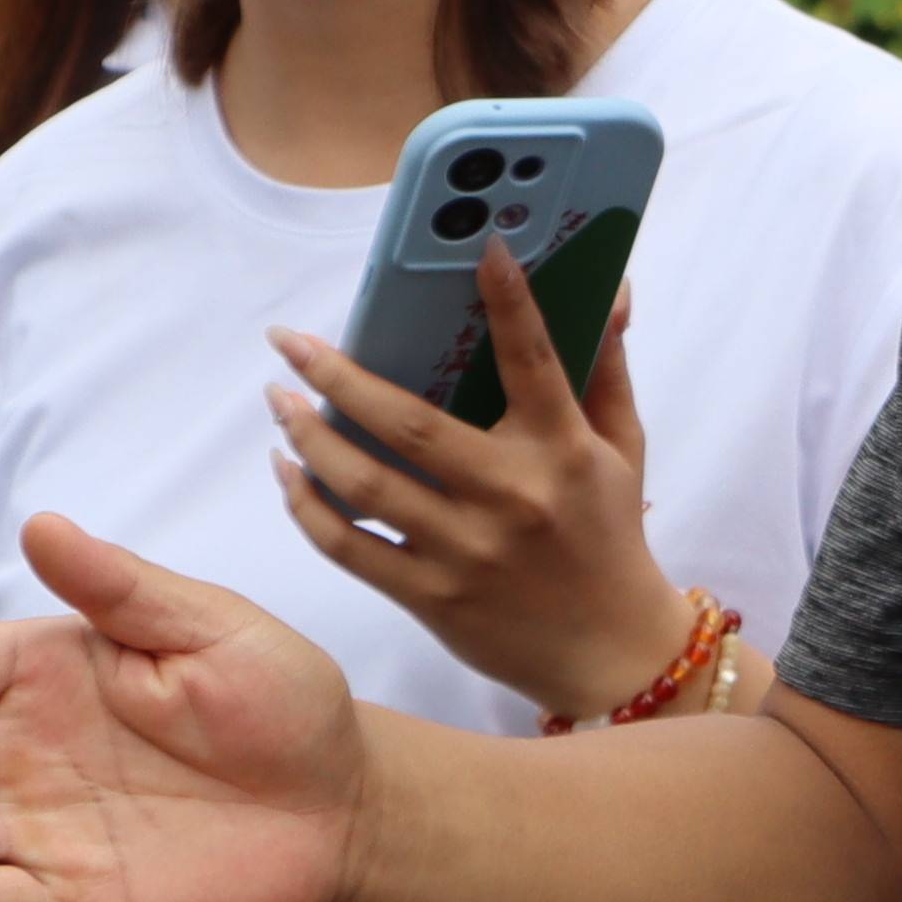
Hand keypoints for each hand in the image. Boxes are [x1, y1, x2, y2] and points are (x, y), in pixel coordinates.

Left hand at [264, 252, 693, 720]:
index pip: (534, 361)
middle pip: (407, 424)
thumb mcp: (623, 449)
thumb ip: (604, 369)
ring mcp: (465, 550)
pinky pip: (350, 546)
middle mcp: (510, 496)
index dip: (511, 302)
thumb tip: (609, 290)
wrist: (610, 652)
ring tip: (279, 400)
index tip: (482, 248)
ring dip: (308, 436)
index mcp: (562, 450)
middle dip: (337, 375)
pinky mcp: (431, 596)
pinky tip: (288, 471)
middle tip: (289, 341)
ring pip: (364, 485)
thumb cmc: (611, 537)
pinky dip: (307, 507)